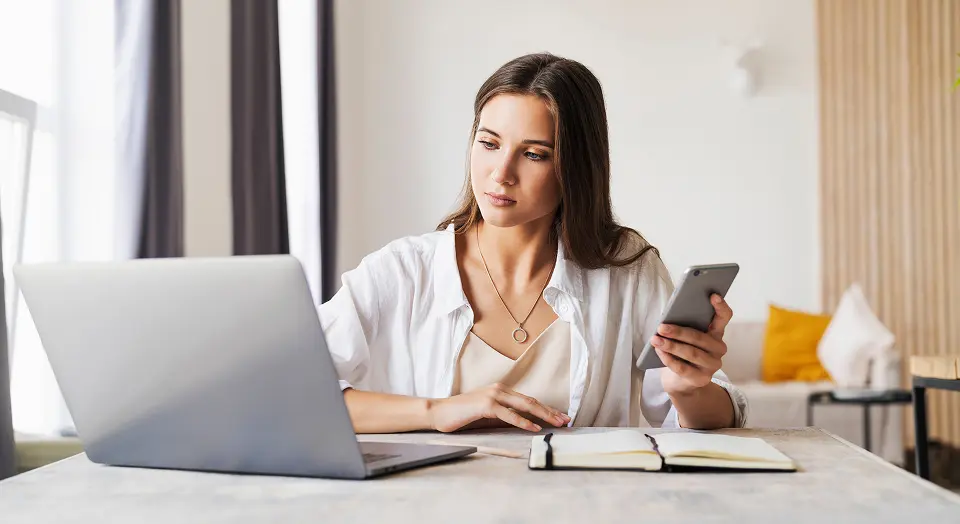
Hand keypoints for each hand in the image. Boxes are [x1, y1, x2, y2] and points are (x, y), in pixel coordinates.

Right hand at [428, 383, 569, 432]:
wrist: (439, 412)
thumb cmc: (462, 415)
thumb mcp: (487, 414)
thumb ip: (504, 415)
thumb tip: (524, 423)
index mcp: (501, 391)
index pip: (529, 400)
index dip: (546, 409)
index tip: (560, 416)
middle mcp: (500, 389)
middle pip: (531, 401)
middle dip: (551, 411)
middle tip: (566, 420)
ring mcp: (493, 395)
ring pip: (525, 405)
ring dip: (543, 415)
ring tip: (557, 423)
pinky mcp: (486, 405)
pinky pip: (509, 414)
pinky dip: (523, 421)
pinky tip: (534, 427)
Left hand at [654, 294, 732, 395]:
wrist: (682, 382)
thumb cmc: (682, 353)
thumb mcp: (685, 338)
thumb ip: (685, 326)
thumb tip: (670, 315)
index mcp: (716, 333)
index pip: (724, 317)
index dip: (721, 307)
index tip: (713, 295)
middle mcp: (718, 349)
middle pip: (700, 338)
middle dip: (678, 332)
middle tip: (661, 327)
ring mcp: (712, 365)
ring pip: (691, 353)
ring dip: (671, 346)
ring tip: (655, 340)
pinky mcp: (701, 378)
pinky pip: (683, 368)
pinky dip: (669, 359)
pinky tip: (659, 352)